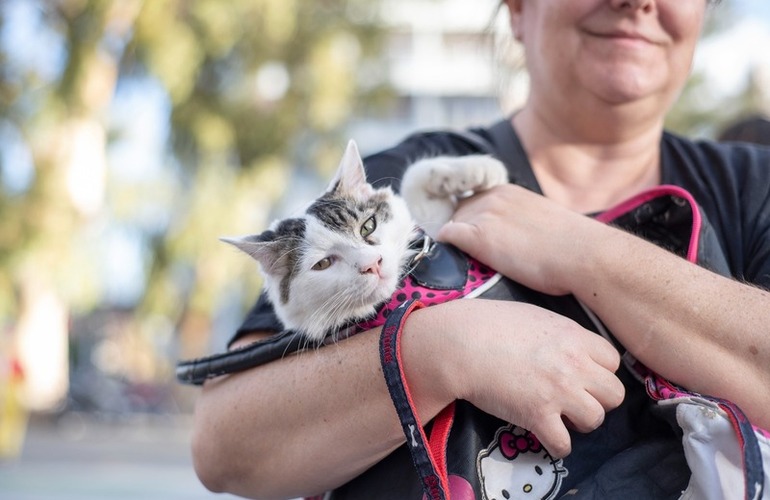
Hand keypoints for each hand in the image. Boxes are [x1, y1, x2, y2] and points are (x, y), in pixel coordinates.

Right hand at [403, 299, 624, 458]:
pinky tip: (544, 433)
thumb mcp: (535, 315)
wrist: (460, 342)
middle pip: (614, 394)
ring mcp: (558, 391)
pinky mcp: (538, 415)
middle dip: (596, 399)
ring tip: (560, 416)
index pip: (612, 361)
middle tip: (574, 399)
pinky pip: (564, 444)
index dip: (598, 371)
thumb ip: (560, 332)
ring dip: (579, 422)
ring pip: (595, 419)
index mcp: (574, 336)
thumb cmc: (489, 323)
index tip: (581, 375)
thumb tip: (568, 344)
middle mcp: (574, 364)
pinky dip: (556, 444)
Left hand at [437, 184, 600, 294]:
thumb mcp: (542, 222)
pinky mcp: (479, 236)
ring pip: (451, 225)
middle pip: (458, 213)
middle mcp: (492, 197)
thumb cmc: (573, 247)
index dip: (471, 222)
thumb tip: (517, 239)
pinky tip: (449, 261)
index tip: (473, 239)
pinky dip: (445, 247)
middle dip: (460, 232)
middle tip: (465, 255)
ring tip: (459, 263)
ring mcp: (484, 215)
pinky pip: (447, 236)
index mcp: (507, 192)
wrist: (584, 255)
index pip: (473, 203)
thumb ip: (522, 223)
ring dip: (452, 243)